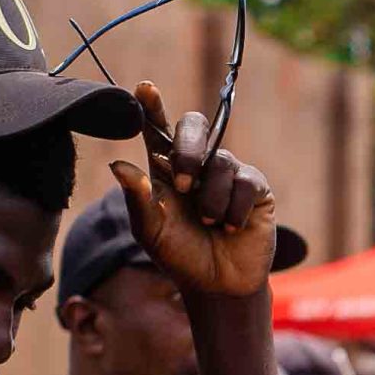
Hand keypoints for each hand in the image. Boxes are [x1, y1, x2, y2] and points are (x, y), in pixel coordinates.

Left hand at [115, 82, 277, 300]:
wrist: (218, 286)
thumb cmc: (181, 257)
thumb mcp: (151, 233)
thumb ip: (137, 200)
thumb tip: (118, 166)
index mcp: (166, 169)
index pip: (157, 129)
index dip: (152, 107)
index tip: (145, 89)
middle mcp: (198, 164)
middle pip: (194, 127)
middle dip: (189, 150)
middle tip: (183, 185)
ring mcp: (228, 173)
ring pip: (221, 162)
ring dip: (211, 200)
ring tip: (209, 224)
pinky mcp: (255, 188)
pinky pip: (246, 182)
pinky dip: (234, 209)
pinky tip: (231, 228)